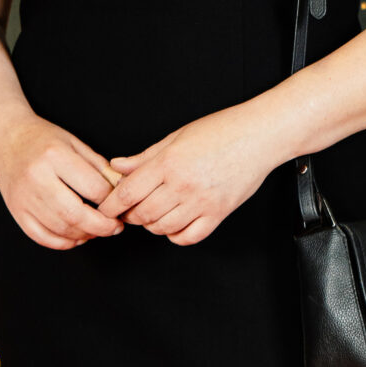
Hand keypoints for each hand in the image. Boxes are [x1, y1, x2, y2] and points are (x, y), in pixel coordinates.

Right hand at [0, 113, 125, 250]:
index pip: (93, 187)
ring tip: (97, 231)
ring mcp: (24, 197)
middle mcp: (37, 178)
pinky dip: (63, 242)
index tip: (118, 202)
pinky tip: (76, 237)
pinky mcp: (16, 212)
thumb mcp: (74, 142)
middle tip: (115, 227)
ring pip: (60, 228)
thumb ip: (98, 166)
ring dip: (84, 235)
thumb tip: (119, 188)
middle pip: (75, 214)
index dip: (111, 199)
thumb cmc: (43, 139)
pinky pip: (42, 237)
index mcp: (55, 156)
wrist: (8, 139)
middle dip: (101, 226)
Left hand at [99, 105, 277, 245]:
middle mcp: (183, 185)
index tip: (105, 208)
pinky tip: (174, 224)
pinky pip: (188, 237)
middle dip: (130, 215)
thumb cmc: (222, 130)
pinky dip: (175, 235)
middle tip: (129, 209)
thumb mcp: (177, 136)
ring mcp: (201, 202)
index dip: (111, 204)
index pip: (128, 192)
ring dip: (151, 224)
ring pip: (162, 228)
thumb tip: (117, 166)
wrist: (260, 136)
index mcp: (169, 163)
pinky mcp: (218, 214)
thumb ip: (145, 156)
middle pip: (142, 213)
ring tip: (153, 213)